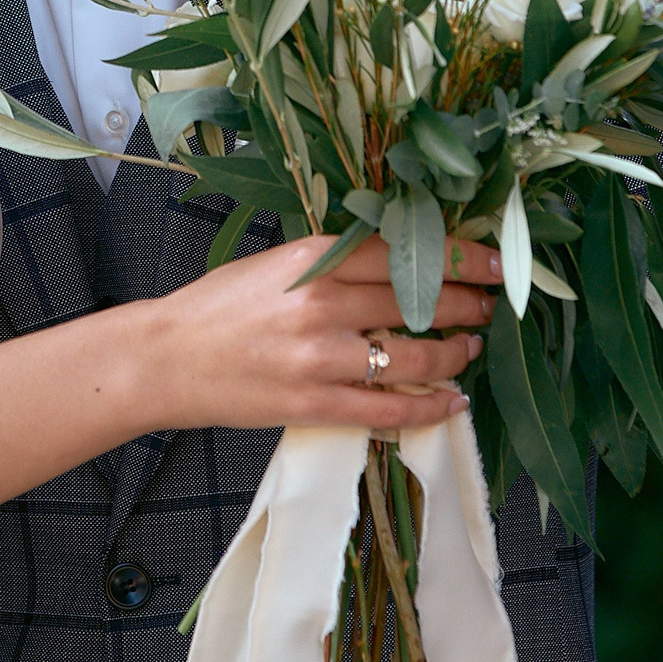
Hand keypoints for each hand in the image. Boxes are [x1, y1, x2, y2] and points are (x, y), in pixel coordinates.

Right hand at [136, 233, 502, 433]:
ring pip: (414, 356)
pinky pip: (389, 409)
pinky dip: (429, 406)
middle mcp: (322, 304)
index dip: (461, 257)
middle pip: (420, 302)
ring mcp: (320, 358)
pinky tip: (451, 401)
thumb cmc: (218, 306)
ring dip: (455, 354)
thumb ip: (334, 261)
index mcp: (313, 259)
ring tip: (470, 350)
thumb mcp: (277, 263)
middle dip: (469, 304)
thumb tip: (400, 260)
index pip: (405, 252)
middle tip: (493, 305)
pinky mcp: (314, 404)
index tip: (495, 261)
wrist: (167, 358)